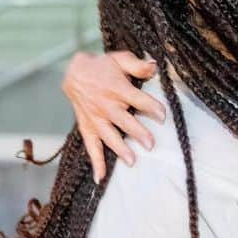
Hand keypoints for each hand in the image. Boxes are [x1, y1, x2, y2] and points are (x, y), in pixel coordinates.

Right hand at [61, 50, 166, 182]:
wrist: (74, 73)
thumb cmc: (102, 67)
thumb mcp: (120, 59)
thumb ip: (137, 65)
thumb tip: (154, 66)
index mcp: (116, 88)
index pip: (137, 99)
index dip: (150, 107)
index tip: (162, 115)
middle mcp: (106, 105)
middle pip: (123, 120)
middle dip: (137, 132)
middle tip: (150, 144)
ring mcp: (95, 118)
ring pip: (108, 135)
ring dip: (119, 148)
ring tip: (131, 161)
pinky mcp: (87, 127)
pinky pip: (91, 146)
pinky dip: (95, 162)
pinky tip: (100, 178)